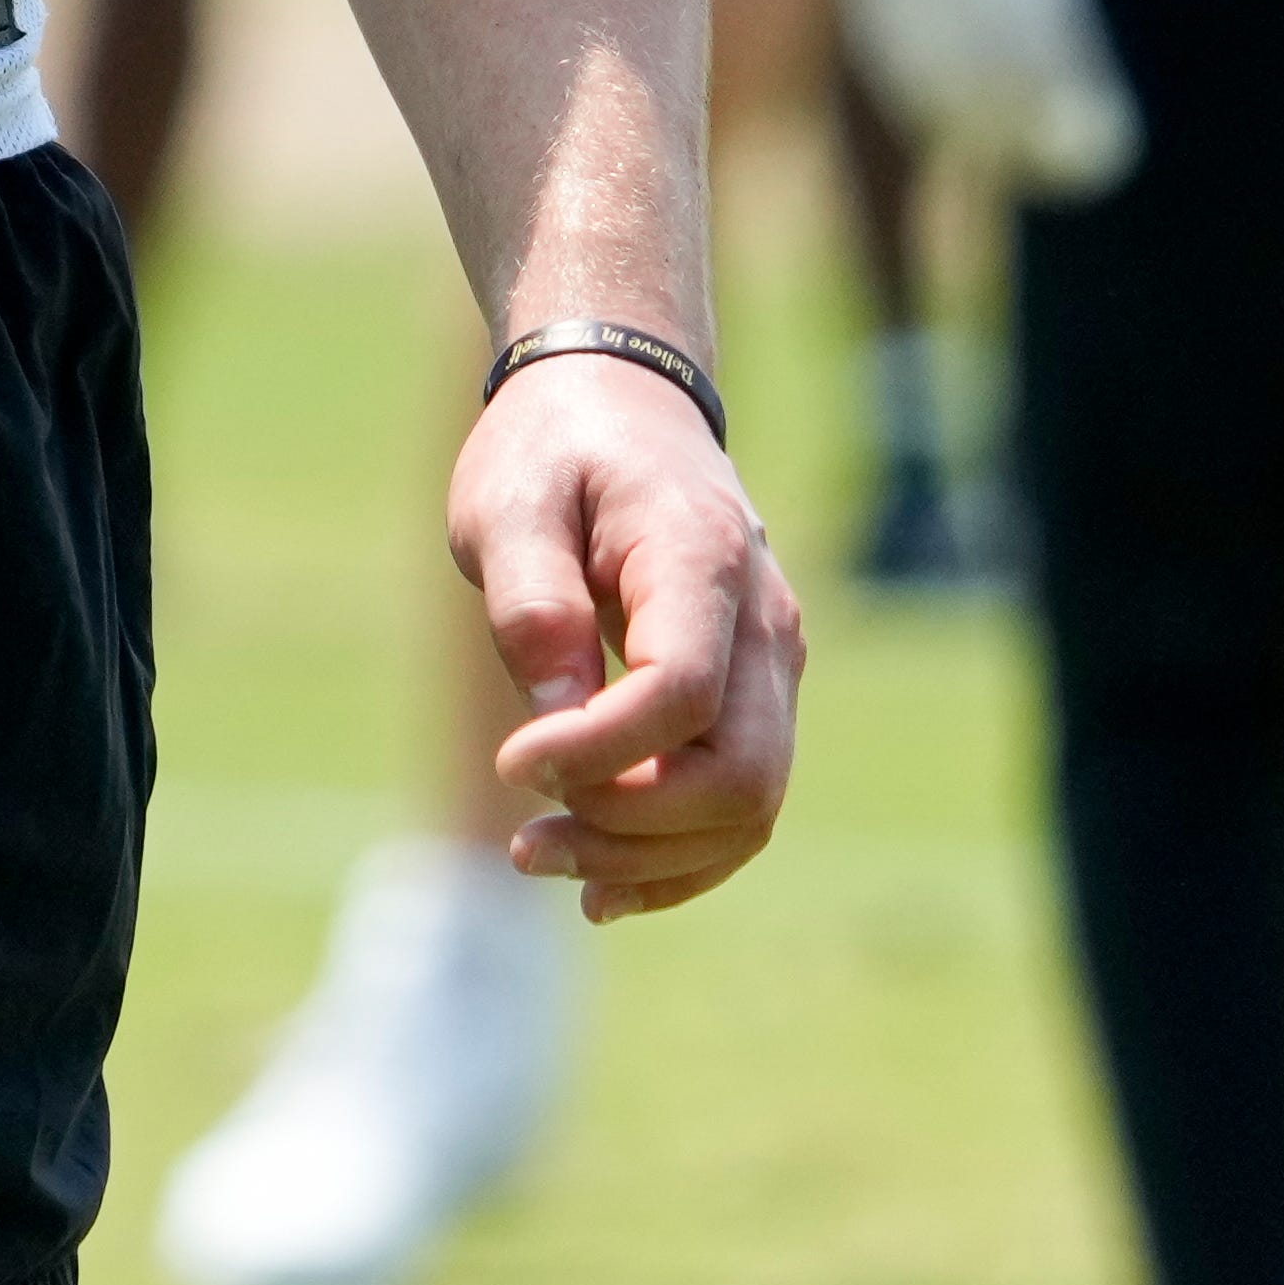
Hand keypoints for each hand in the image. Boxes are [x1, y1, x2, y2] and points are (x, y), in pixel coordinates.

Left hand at [451, 349, 800, 920]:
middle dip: (632, 828)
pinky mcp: (759, 700)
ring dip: (651, 858)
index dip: (598, 752)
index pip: (683, 692)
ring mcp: (774, 665)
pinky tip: (599, 884)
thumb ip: (532, 606)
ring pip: (753, 807)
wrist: (625, 400)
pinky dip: (681, 861)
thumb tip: (555, 720)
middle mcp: (762, 620)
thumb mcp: (510, 503)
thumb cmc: (555, 449)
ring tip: (540, 857)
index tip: (511, 762)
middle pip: (741, 774)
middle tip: (528, 833)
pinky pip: (746, 805)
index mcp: (701, 557)